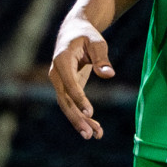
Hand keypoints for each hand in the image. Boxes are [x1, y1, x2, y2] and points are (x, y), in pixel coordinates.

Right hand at [49, 16, 113, 139]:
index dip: (79, 98)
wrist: (74, 31)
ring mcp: (60, 82)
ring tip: (96, 135)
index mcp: (62, 60)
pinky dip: (83, 116)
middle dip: (76, 118)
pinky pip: (73, 105)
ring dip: (80, 121)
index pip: (69, 83)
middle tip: (89, 134)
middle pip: (64, 100)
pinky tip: (96, 129)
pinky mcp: (67, 88)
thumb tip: (109, 74)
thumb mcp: (97, 42)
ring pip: (68, 106)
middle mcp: (57, 74)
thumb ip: (102, 58)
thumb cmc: (87, 35)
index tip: (90, 112)